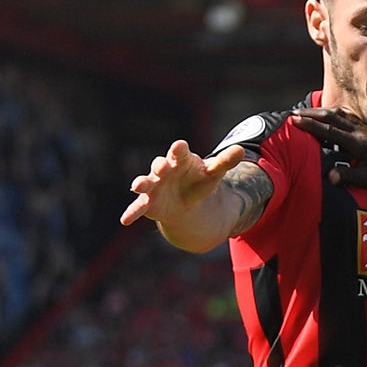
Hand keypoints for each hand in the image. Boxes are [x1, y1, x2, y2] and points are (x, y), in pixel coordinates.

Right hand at [121, 141, 241, 228]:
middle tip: (162, 167)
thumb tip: (241, 150)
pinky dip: (131, 213)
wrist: (185, 200)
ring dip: (141, 183)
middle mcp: (163, 171)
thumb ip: (224, 162)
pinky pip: (138, 207)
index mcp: (180, 160)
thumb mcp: (213, 173)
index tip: (180, 147)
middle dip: (160, 166)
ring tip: (137, 185)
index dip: (179, 150)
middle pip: (159, 165)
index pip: (179, 153)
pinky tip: (124, 220)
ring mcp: (154, 186)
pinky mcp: (148, 203)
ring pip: (145, 183)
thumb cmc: (198, 181)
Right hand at [292, 107, 366, 193]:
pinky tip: (336, 119)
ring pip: (342, 116)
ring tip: (310, 113)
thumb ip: (350, 176)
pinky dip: (338, 116)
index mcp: (359, 143)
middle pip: (333, 117)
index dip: (310, 124)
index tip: (294, 119)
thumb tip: (330, 176)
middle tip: (295, 113)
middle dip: (313, 114)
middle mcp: (362, 133)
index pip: (329, 130)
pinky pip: (351, 119)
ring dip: (325, 113)